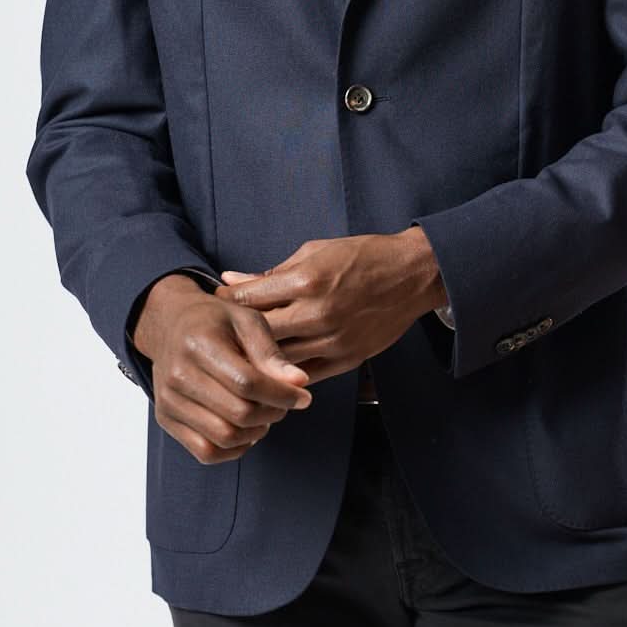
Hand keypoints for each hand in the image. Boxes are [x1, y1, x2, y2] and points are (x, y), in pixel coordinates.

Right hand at [132, 273, 313, 463]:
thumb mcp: (247, 321)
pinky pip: (206, 452)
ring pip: (224, 438)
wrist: (170, 326)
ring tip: (264, 415)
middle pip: (238, 414)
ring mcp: (169, 401)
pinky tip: (245, 430)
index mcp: (200, 345)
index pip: (247, 383)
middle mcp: (178, 376)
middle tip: (283, 404)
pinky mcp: (166, 419)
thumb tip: (299, 383)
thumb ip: (271, 353)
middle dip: (272, 414)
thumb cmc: (215, 321)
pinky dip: (233, 449)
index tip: (303, 397)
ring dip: (255, 433)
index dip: (282, 395)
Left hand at [214, 229, 444, 384]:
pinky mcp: (347, 359)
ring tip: (238, 354)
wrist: (412, 275)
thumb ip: (272, 273)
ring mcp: (333, 340)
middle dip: (235, 333)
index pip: (249, 299)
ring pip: (278, 359)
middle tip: (219, 334)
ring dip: (257, 357)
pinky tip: (270, 367)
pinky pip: (304, 374)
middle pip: (258, 334)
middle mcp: (317, 313)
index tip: (214, 304)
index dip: (226, 303)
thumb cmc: (362, 256)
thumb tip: (232, 280)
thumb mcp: (315, 252)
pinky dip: (284, 372)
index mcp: (306, 280)